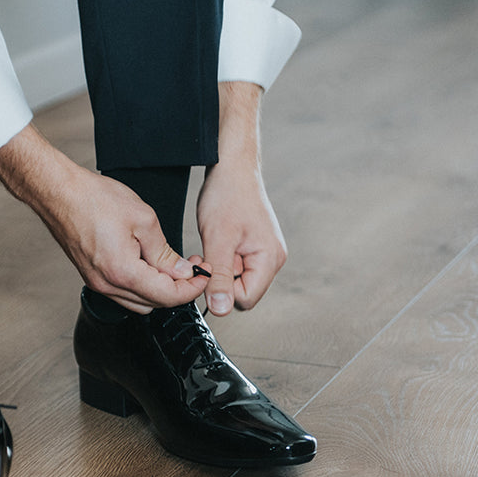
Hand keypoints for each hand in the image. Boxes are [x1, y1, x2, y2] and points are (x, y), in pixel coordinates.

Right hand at [0, 126, 208, 313]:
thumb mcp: (143, 219)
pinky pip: (124, 293)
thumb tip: (181, 270)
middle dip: (179, 288)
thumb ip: (164, 251)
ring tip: (173, 265)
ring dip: (160, 290)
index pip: (168, 296)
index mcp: (123, 272)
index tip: (204, 274)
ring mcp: (98, 283)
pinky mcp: (93, 276)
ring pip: (139, 302)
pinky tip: (149, 264)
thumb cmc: (93, 200)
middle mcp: (108, 285)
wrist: (59, 194)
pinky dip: (142, 285)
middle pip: (155, 304)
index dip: (192, 287)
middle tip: (193, 267)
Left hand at [197, 81, 286, 316]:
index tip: (207, 269)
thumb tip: (221, 309)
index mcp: (270, 260)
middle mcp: (272, 260)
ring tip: (211, 245)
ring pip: (235, 280)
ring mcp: (263, 254)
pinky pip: (234, 267)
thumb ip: (219, 277)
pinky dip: (220, 260)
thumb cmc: (227, 196)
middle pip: (241, 292)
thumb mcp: (218, 240)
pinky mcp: (252, 248)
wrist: (231, 167)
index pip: (244, 299)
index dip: (221, 290)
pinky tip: (215, 242)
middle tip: (205, 256)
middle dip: (219, 279)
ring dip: (218, 268)